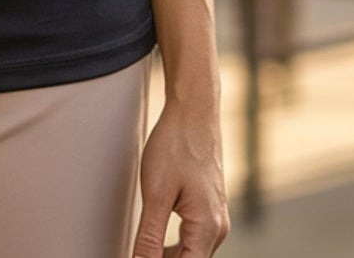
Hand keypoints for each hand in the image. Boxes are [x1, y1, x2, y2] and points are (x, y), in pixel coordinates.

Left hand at [132, 97, 229, 256]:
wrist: (194, 111)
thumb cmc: (176, 144)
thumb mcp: (156, 194)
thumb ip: (149, 236)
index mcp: (207, 228)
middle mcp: (217, 227)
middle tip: (136, 254)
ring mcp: (215, 217)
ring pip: (191, 254)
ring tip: (141, 252)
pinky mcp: (208, 207)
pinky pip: (193, 239)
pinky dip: (174, 247)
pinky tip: (154, 244)